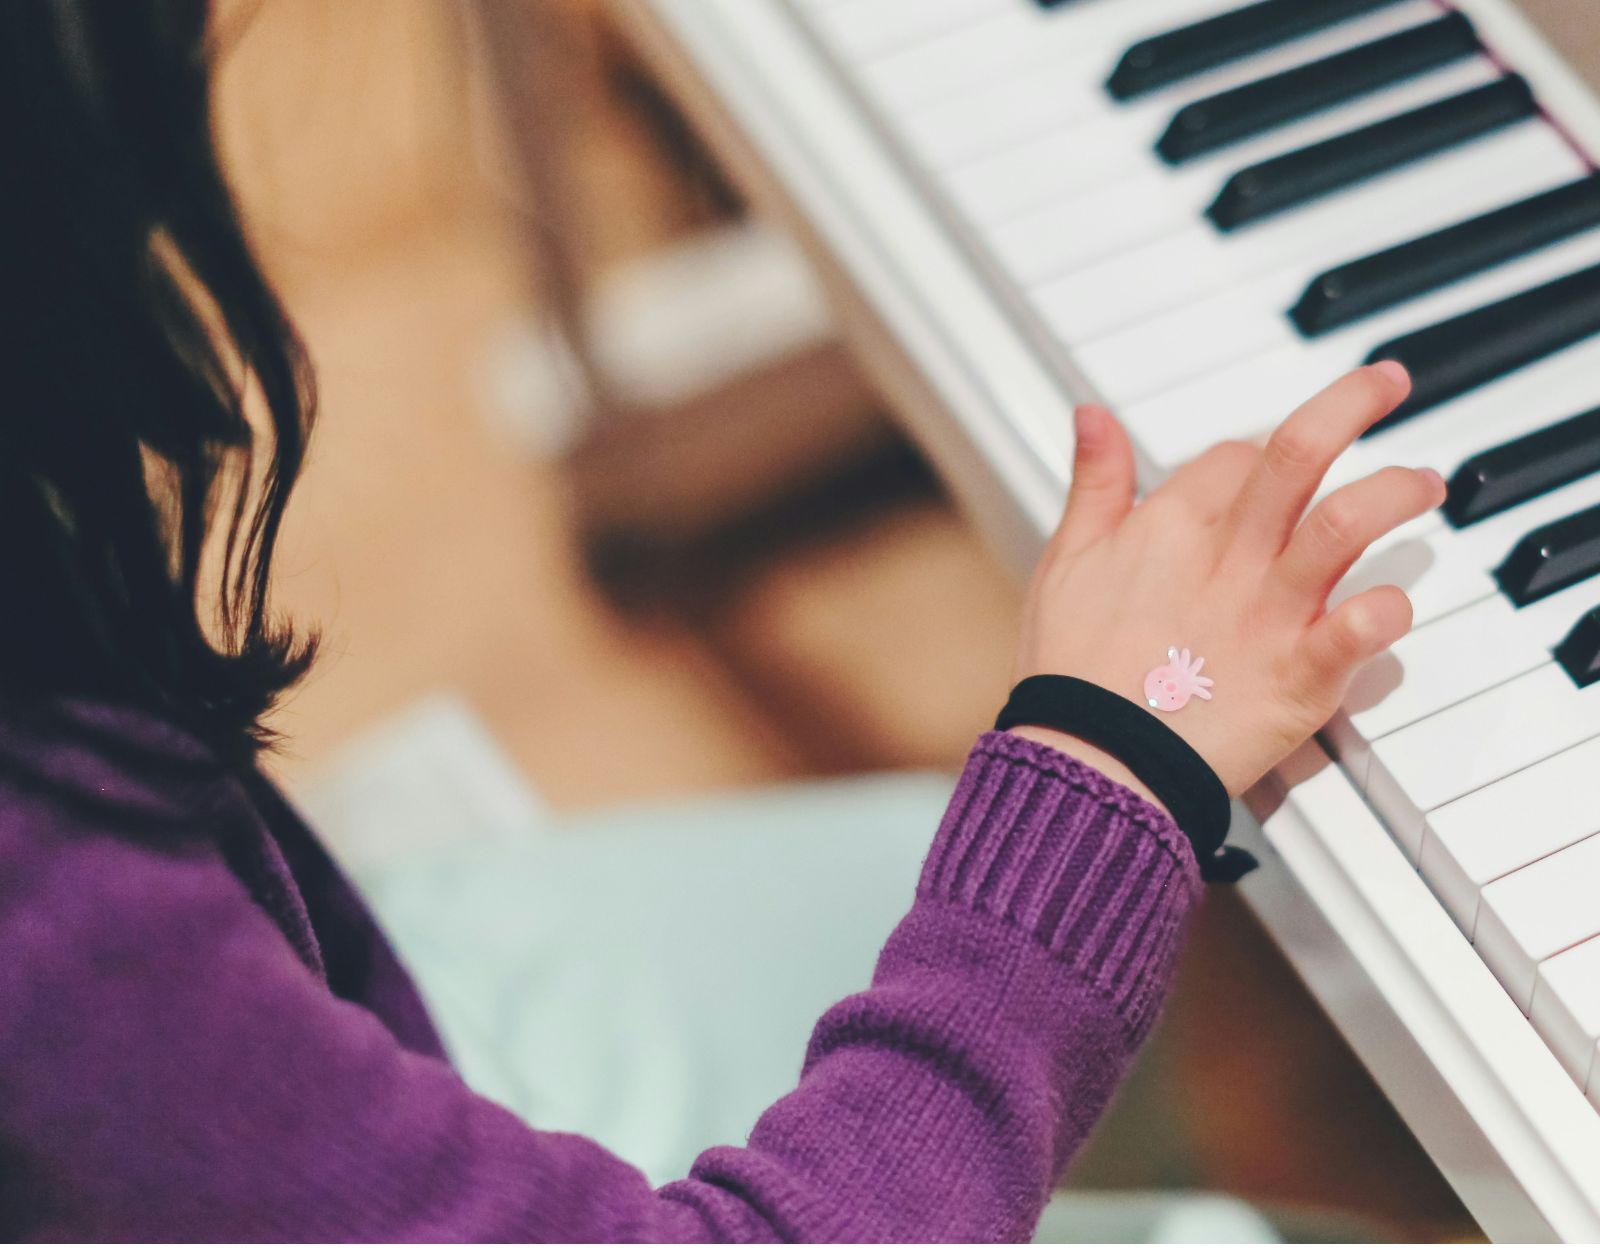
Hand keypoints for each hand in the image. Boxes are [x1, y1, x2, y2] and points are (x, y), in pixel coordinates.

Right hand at [1011, 363, 1443, 800]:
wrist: (1087, 762)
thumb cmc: (1071, 670)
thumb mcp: (1064, 561)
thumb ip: (1093, 485)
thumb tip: (1092, 413)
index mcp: (1168, 525)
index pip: (1234, 458)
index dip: (1259, 456)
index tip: (1277, 471)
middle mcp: (1225, 556)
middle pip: (1298, 452)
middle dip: (1353, 403)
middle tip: (1388, 381)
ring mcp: (1266, 613)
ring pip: (1344, 523)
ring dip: (1393, 491)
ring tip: (1423, 484)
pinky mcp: (1297, 675)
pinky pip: (1356, 631)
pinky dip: (1385, 612)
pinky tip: (1394, 604)